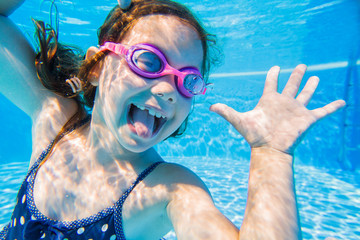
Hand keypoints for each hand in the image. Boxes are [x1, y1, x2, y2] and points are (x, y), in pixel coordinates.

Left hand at [210, 64, 344, 154]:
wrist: (269, 150)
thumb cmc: (254, 135)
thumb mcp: (239, 120)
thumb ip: (226, 111)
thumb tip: (208, 106)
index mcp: (269, 100)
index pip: (271, 83)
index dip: (273, 74)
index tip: (275, 67)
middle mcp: (283, 103)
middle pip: (292, 85)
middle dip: (296, 75)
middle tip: (302, 65)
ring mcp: (296, 110)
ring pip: (306, 94)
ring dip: (311, 85)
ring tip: (315, 76)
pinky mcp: (307, 119)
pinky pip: (323, 111)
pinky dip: (332, 107)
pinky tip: (342, 102)